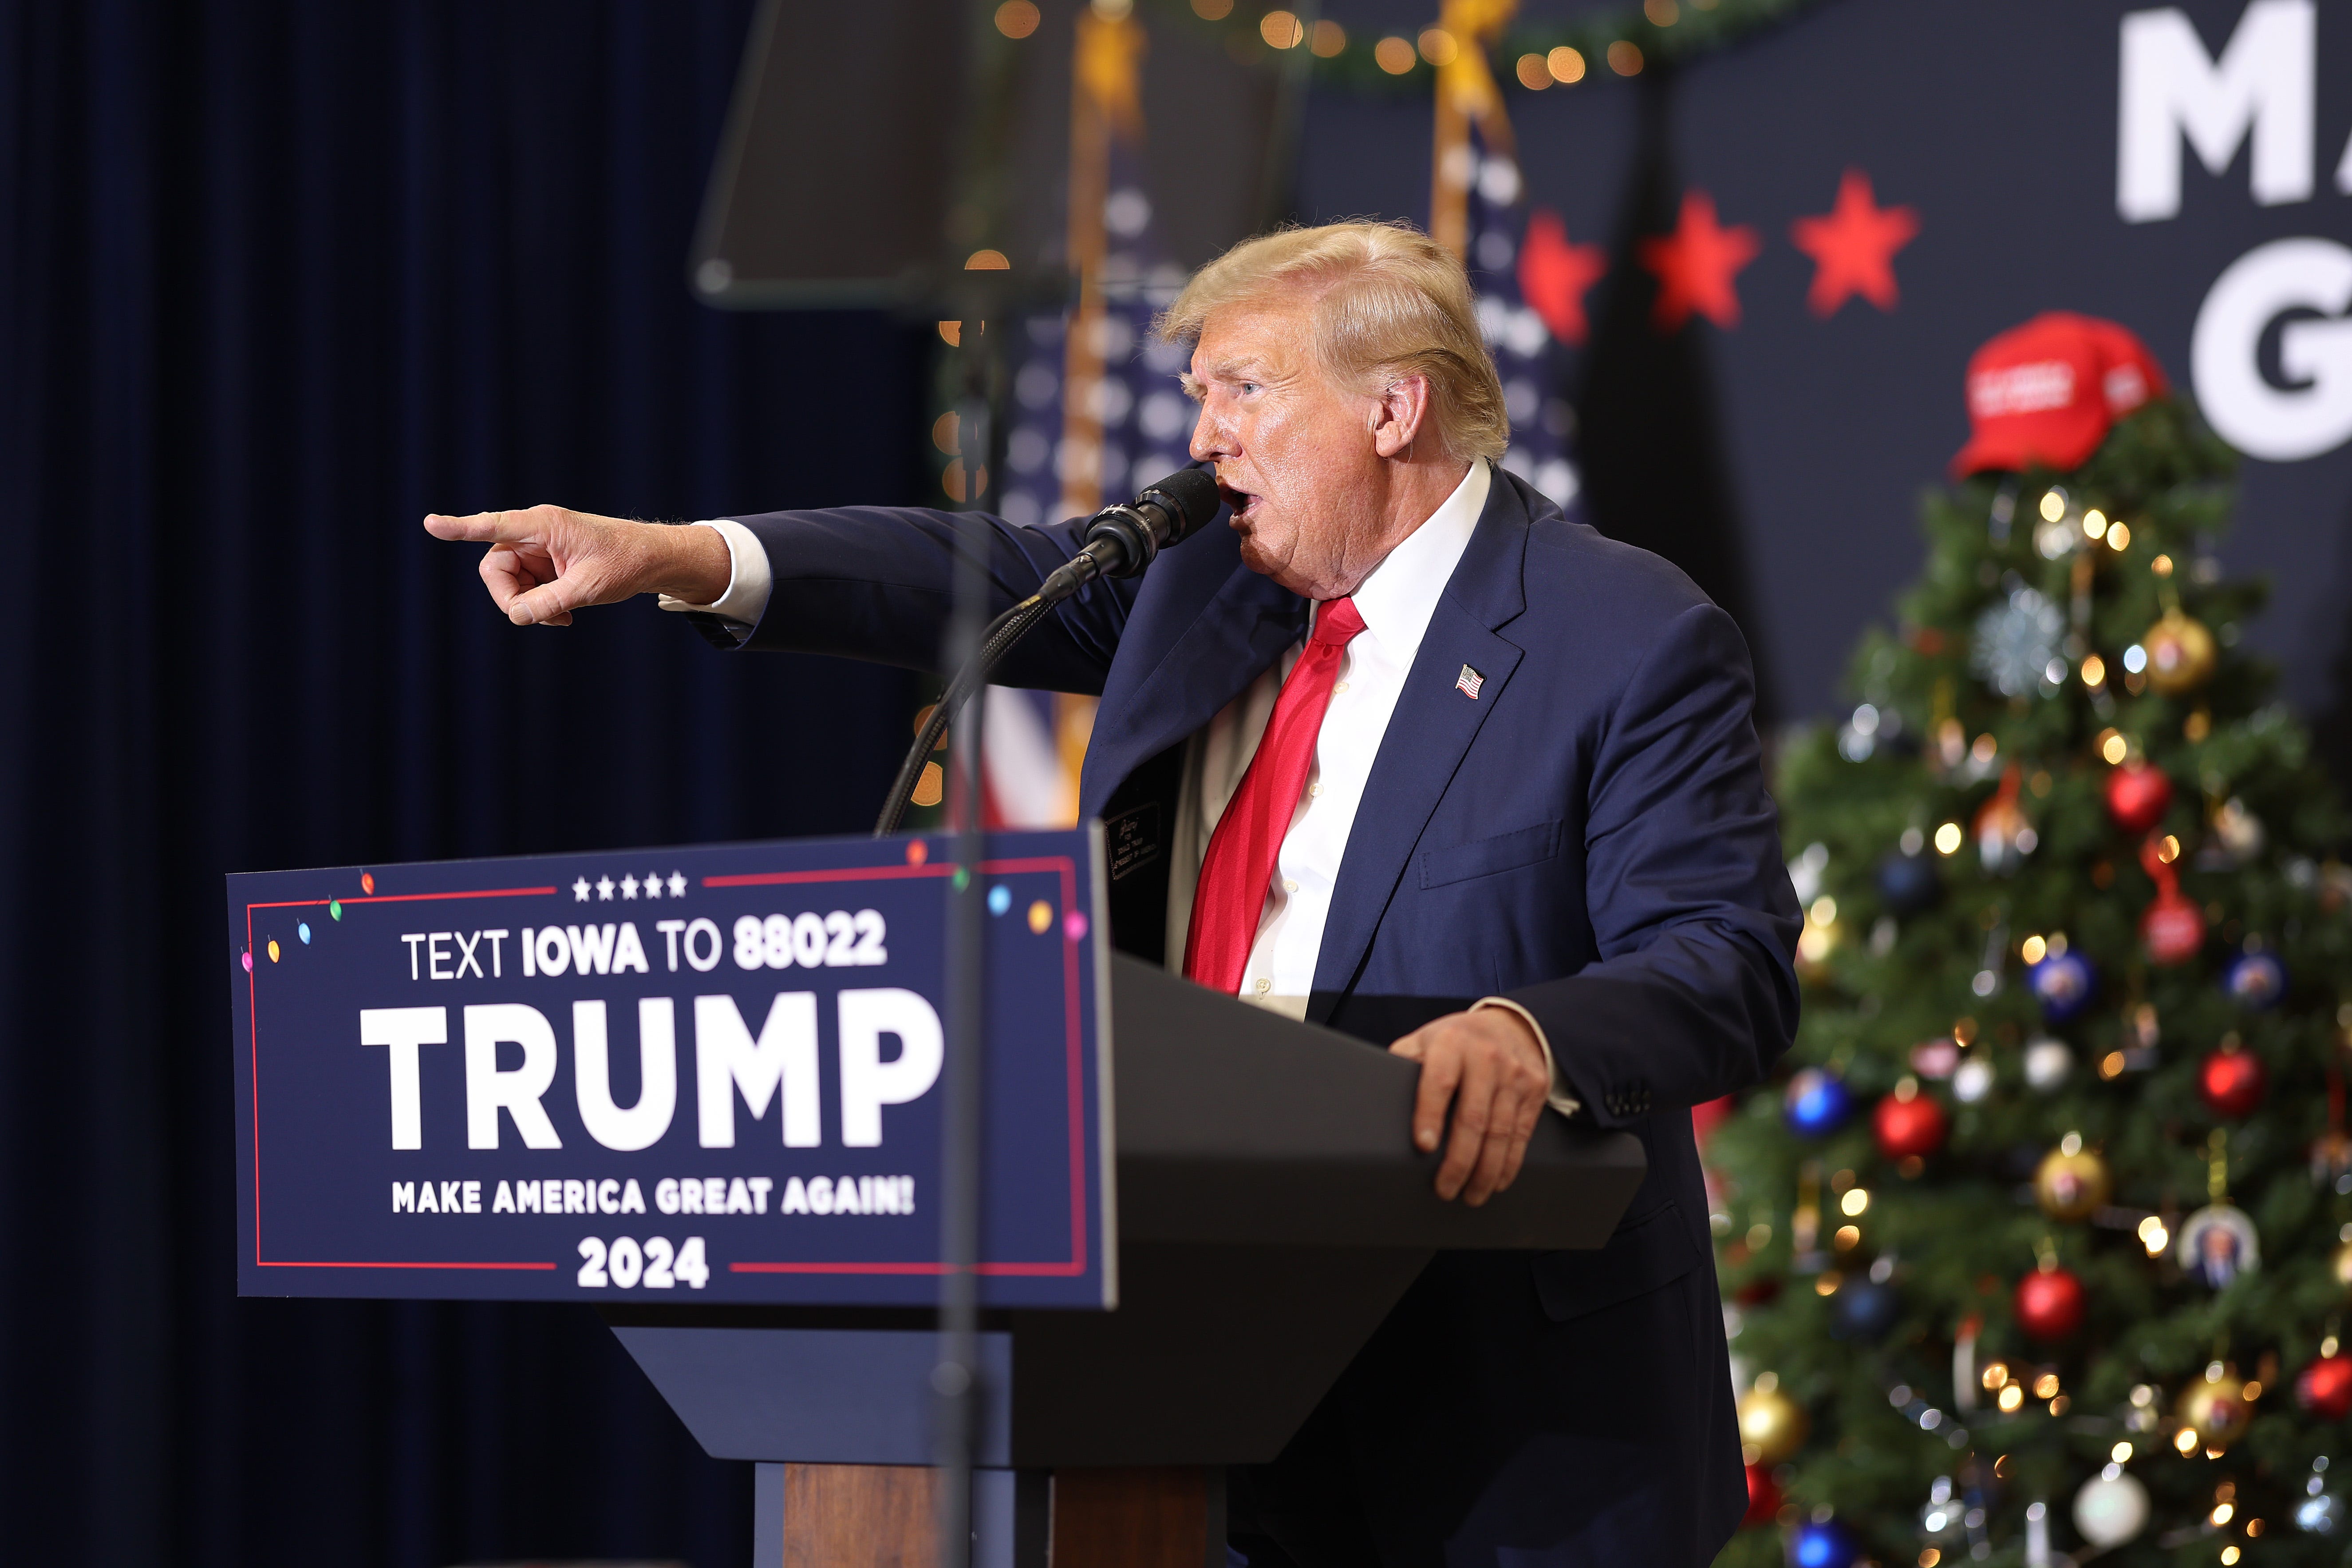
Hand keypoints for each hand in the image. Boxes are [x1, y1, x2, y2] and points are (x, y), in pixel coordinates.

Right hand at [422, 505, 732, 626]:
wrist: (650, 560)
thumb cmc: (624, 563)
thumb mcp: (588, 587)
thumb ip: (550, 602)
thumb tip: (516, 616)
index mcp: (544, 525)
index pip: (494, 526)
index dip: (460, 528)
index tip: (431, 524)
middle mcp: (534, 532)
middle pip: (495, 566)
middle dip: (509, 596)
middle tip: (536, 617)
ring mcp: (537, 548)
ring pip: (508, 580)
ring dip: (527, 604)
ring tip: (562, 617)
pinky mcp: (543, 563)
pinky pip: (524, 587)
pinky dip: (538, 605)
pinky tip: (564, 616)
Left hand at [1389, 1008, 1549, 1205]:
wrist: (1512, 1025)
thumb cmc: (1457, 1041)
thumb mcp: (1425, 1039)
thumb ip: (1404, 1061)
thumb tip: (1376, 1095)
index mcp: (1451, 1043)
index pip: (1439, 1082)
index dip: (1430, 1115)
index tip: (1423, 1146)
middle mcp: (1486, 1058)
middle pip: (1473, 1117)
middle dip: (1458, 1161)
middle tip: (1445, 1189)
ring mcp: (1514, 1075)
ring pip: (1500, 1132)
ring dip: (1485, 1171)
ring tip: (1470, 1195)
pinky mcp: (1534, 1091)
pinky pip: (1521, 1134)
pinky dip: (1509, 1163)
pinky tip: (1496, 1181)